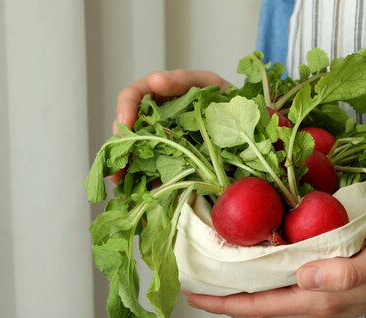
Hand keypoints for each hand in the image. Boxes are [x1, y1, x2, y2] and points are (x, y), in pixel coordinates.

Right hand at [108, 70, 230, 182]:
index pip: (133, 96)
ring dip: (124, 166)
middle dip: (119, 144)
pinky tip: (136, 190)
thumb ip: (183, 80)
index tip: (125, 123)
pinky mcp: (170, 163)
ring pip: (134, 152)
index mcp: (161, 95)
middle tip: (118, 159)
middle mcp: (155, 118)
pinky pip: (150, 171)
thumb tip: (155, 80)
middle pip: (128, 128)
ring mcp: (162, 141)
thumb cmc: (227, 101)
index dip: (125, 108)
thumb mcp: (209, 84)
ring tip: (120, 180)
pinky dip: (141, 181)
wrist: (248, 127)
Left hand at [185, 229, 365, 317]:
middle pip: (253, 309)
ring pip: (265, 303)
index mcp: (319, 301)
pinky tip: (251, 268)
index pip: (255, 307)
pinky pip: (280, 294)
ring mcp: (318, 302)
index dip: (220, 302)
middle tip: (190, 280)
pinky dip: (257, 285)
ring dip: (235, 293)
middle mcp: (313, 306)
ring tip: (211, 275)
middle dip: (219, 299)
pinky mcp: (325, 293)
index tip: (190, 290)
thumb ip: (345, 272)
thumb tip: (303, 277)